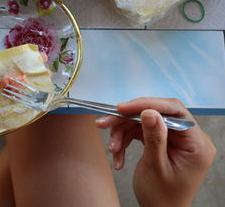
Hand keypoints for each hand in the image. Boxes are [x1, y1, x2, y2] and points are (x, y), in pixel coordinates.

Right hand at [95, 98, 215, 206]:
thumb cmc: (161, 197)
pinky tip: (117, 156)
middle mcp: (188, 138)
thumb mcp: (156, 167)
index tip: (123, 108)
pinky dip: (126, 141)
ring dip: (122, 133)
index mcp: (196, 144)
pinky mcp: (162, 142)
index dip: (148, 105)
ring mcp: (174, 140)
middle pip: (155, 115)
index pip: (174, 111)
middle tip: (105, 122)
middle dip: (128, 120)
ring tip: (112, 149)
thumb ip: (154, 137)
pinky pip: (141, 133)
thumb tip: (149, 112)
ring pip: (143, 123)